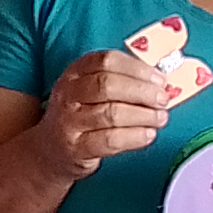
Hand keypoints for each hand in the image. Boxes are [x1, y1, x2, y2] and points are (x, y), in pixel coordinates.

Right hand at [33, 50, 173, 180]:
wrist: (50, 151)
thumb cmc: (80, 116)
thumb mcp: (89, 91)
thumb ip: (121, 81)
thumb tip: (158, 81)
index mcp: (75, 73)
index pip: (107, 61)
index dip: (137, 68)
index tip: (159, 78)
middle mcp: (68, 94)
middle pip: (108, 85)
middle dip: (142, 91)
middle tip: (162, 99)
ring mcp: (69, 122)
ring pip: (111, 113)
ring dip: (143, 115)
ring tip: (160, 118)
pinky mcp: (76, 148)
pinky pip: (110, 140)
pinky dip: (134, 137)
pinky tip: (148, 135)